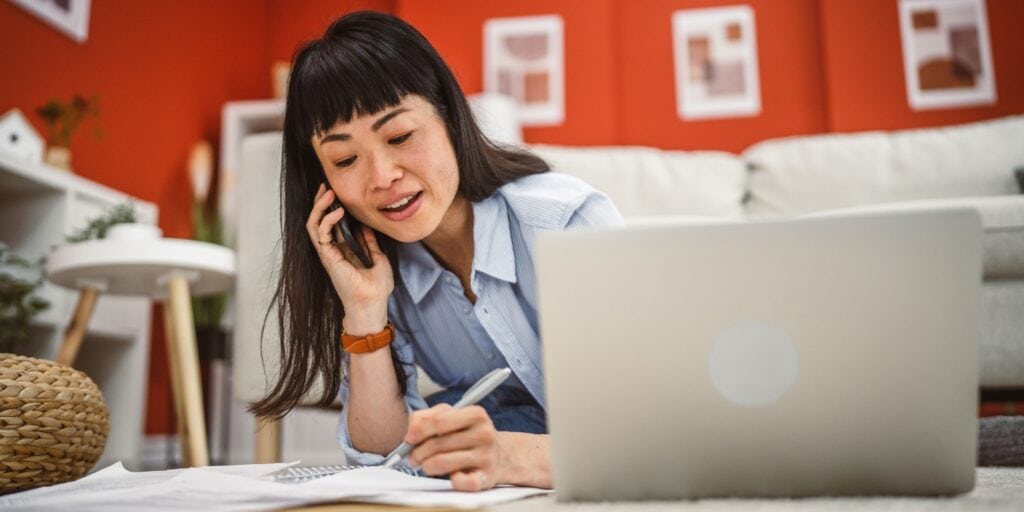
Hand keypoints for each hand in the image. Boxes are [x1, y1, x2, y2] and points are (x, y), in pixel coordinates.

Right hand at [307, 184, 392, 331]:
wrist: (373, 304)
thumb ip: (370, 243)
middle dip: (320, 203)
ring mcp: (328, 254)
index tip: (335, 192)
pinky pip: (320, 235)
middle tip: (326, 186)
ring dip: (319, 207)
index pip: (331, 224)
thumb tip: (366, 226)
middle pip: (318, 222)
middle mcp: (332, 251)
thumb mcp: (378, 258)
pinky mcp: (327, 258)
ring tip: (328, 193)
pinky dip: (327, 220)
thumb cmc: (376, 287)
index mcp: (343, 250)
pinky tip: (338, 212)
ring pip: (313, 226)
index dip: (330, 208)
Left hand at [404, 404, 506, 490]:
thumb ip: (427, 417)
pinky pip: (461, 482)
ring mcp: (486, 456)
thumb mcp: (452, 416)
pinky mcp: (485, 478)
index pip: (440, 421)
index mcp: (476, 414)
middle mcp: (484, 434)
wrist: (500, 456)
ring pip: (441, 463)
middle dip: (418, 452)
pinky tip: (452, 475)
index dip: (419, 430)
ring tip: (427, 465)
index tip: (409, 438)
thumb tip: (410, 432)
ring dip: (427, 466)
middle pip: (437, 444)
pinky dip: (451, 480)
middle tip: (414, 457)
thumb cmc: (468, 435)